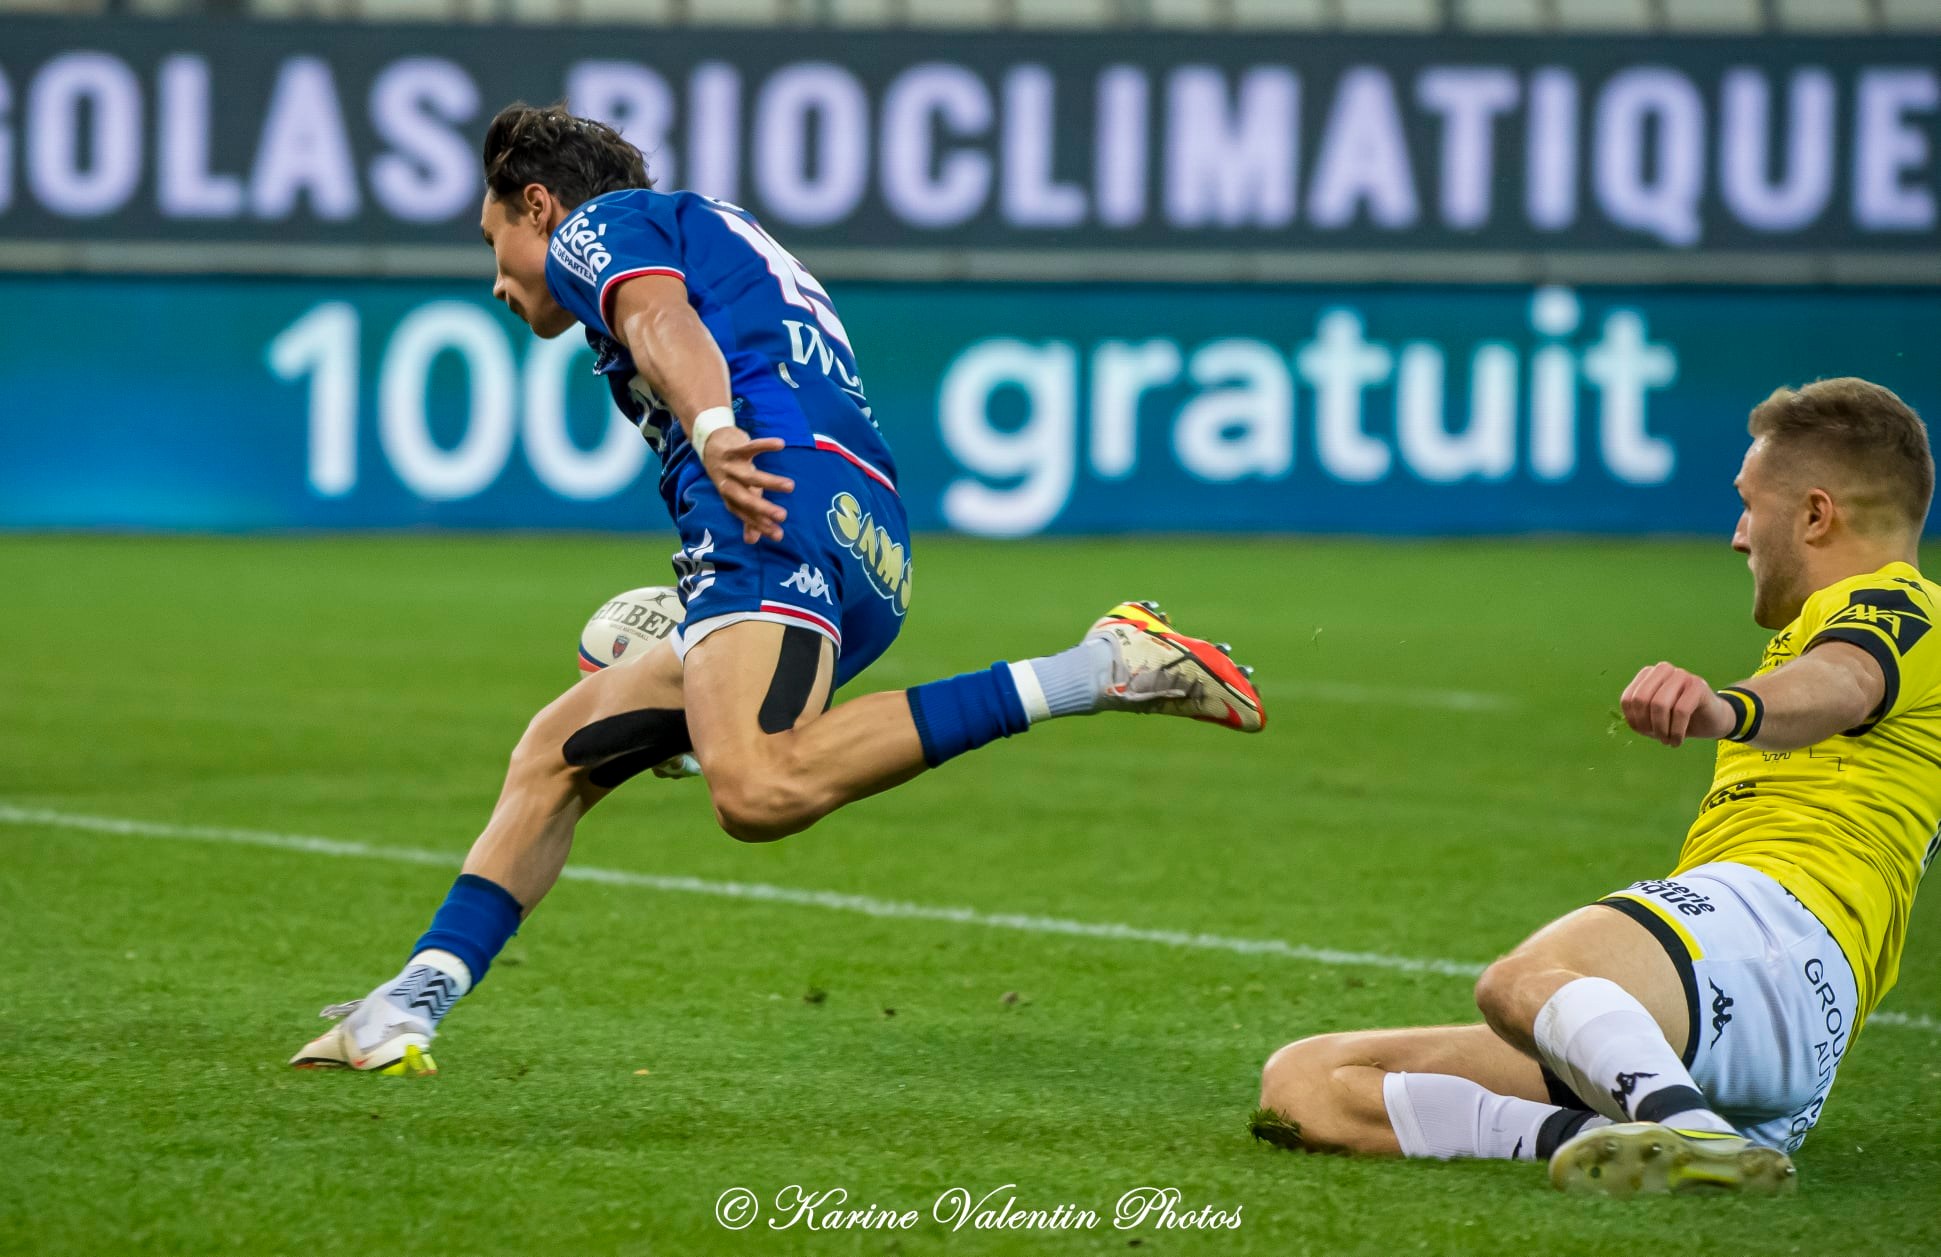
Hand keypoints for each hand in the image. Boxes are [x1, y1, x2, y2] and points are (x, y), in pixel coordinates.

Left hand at [700, 427, 793, 543]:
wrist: (710, 446)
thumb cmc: (731, 475)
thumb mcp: (738, 496)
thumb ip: (746, 517)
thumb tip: (752, 541)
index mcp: (730, 498)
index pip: (746, 515)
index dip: (761, 525)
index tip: (779, 534)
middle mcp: (727, 484)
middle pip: (744, 499)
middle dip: (763, 509)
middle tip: (783, 516)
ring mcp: (730, 467)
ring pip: (750, 476)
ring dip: (770, 482)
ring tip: (791, 487)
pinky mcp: (734, 449)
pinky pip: (750, 447)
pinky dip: (764, 445)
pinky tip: (780, 444)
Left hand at [1620, 661, 1736, 746]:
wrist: (1711, 721)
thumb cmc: (1677, 719)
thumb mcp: (1652, 719)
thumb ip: (1638, 717)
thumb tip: (1634, 722)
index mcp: (1648, 674)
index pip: (1628, 699)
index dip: (1633, 720)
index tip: (1645, 733)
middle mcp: (1663, 670)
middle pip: (1641, 699)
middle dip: (1645, 724)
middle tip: (1656, 738)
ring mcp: (1681, 675)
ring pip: (1659, 704)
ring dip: (1661, 729)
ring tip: (1667, 741)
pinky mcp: (1698, 686)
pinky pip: (1680, 711)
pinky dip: (1676, 731)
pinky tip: (1677, 741)